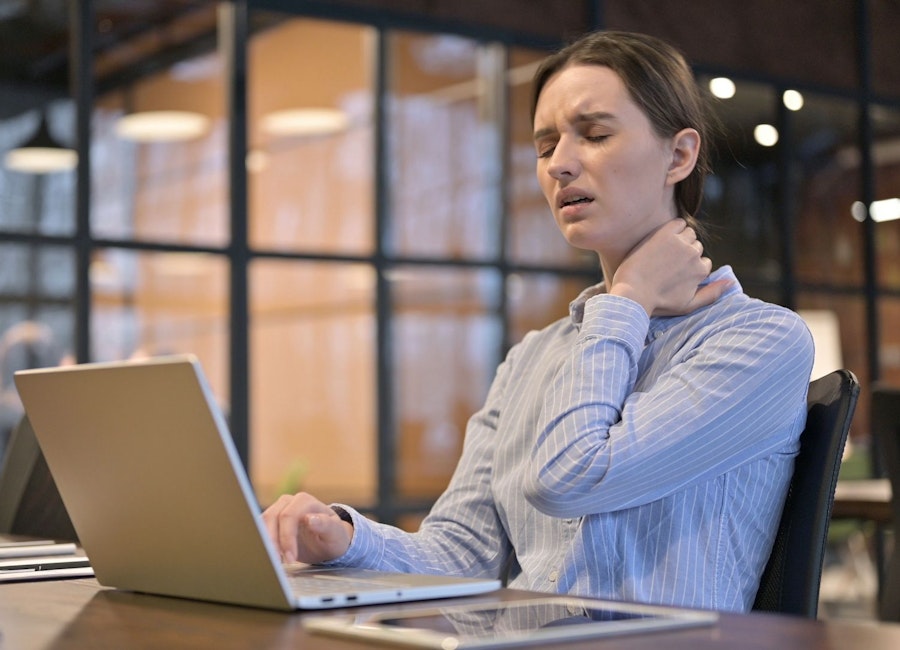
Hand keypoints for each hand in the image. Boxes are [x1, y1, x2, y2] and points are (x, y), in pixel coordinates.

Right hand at [262, 492, 352, 563]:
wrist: (326, 541)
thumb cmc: (332, 536)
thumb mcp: (335, 533)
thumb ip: (326, 525)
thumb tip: (310, 519)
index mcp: (305, 501)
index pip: (289, 516)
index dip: (287, 538)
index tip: (290, 558)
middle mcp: (289, 501)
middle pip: (272, 518)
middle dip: (272, 543)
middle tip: (277, 563)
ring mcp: (278, 509)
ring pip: (262, 523)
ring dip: (264, 543)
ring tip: (273, 561)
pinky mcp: (270, 521)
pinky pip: (259, 529)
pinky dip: (261, 543)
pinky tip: (267, 556)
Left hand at [609, 219, 730, 316]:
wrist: (632, 292)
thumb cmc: (658, 303)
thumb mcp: (688, 305)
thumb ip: (712, 294)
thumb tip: (731, 283)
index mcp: (701, 271)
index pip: (703, 263)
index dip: (689, 268)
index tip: (673, 274)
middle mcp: (694, 255)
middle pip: (696, 248)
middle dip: (685, 254)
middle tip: (665, 264)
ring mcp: (680, 243)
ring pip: (689, 234)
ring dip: (681, 239)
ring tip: (663, 252)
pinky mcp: (665, 233)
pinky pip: (678, 223)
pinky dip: (674, 227)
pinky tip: (662, 238)